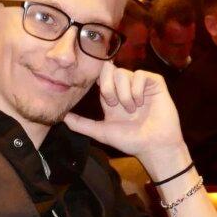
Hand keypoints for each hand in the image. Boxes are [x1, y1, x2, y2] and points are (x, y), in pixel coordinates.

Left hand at [63, 63, 188, 169]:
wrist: (153, 146)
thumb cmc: (130, 141)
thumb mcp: (101, 132)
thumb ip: (81, 124)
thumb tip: (61, 118)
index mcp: (112, 95)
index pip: (100, 75)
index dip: (98, 82)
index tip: (104, 100)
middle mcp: (125, 87)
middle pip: (109, 69)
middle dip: (108, 88)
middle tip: (114, 105)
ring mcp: (140, 84)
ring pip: (123, 73)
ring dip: (124, 94)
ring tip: (131, 109)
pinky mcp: (155, 83)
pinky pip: (140, 75)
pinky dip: (137, 90)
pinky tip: (142, 103)